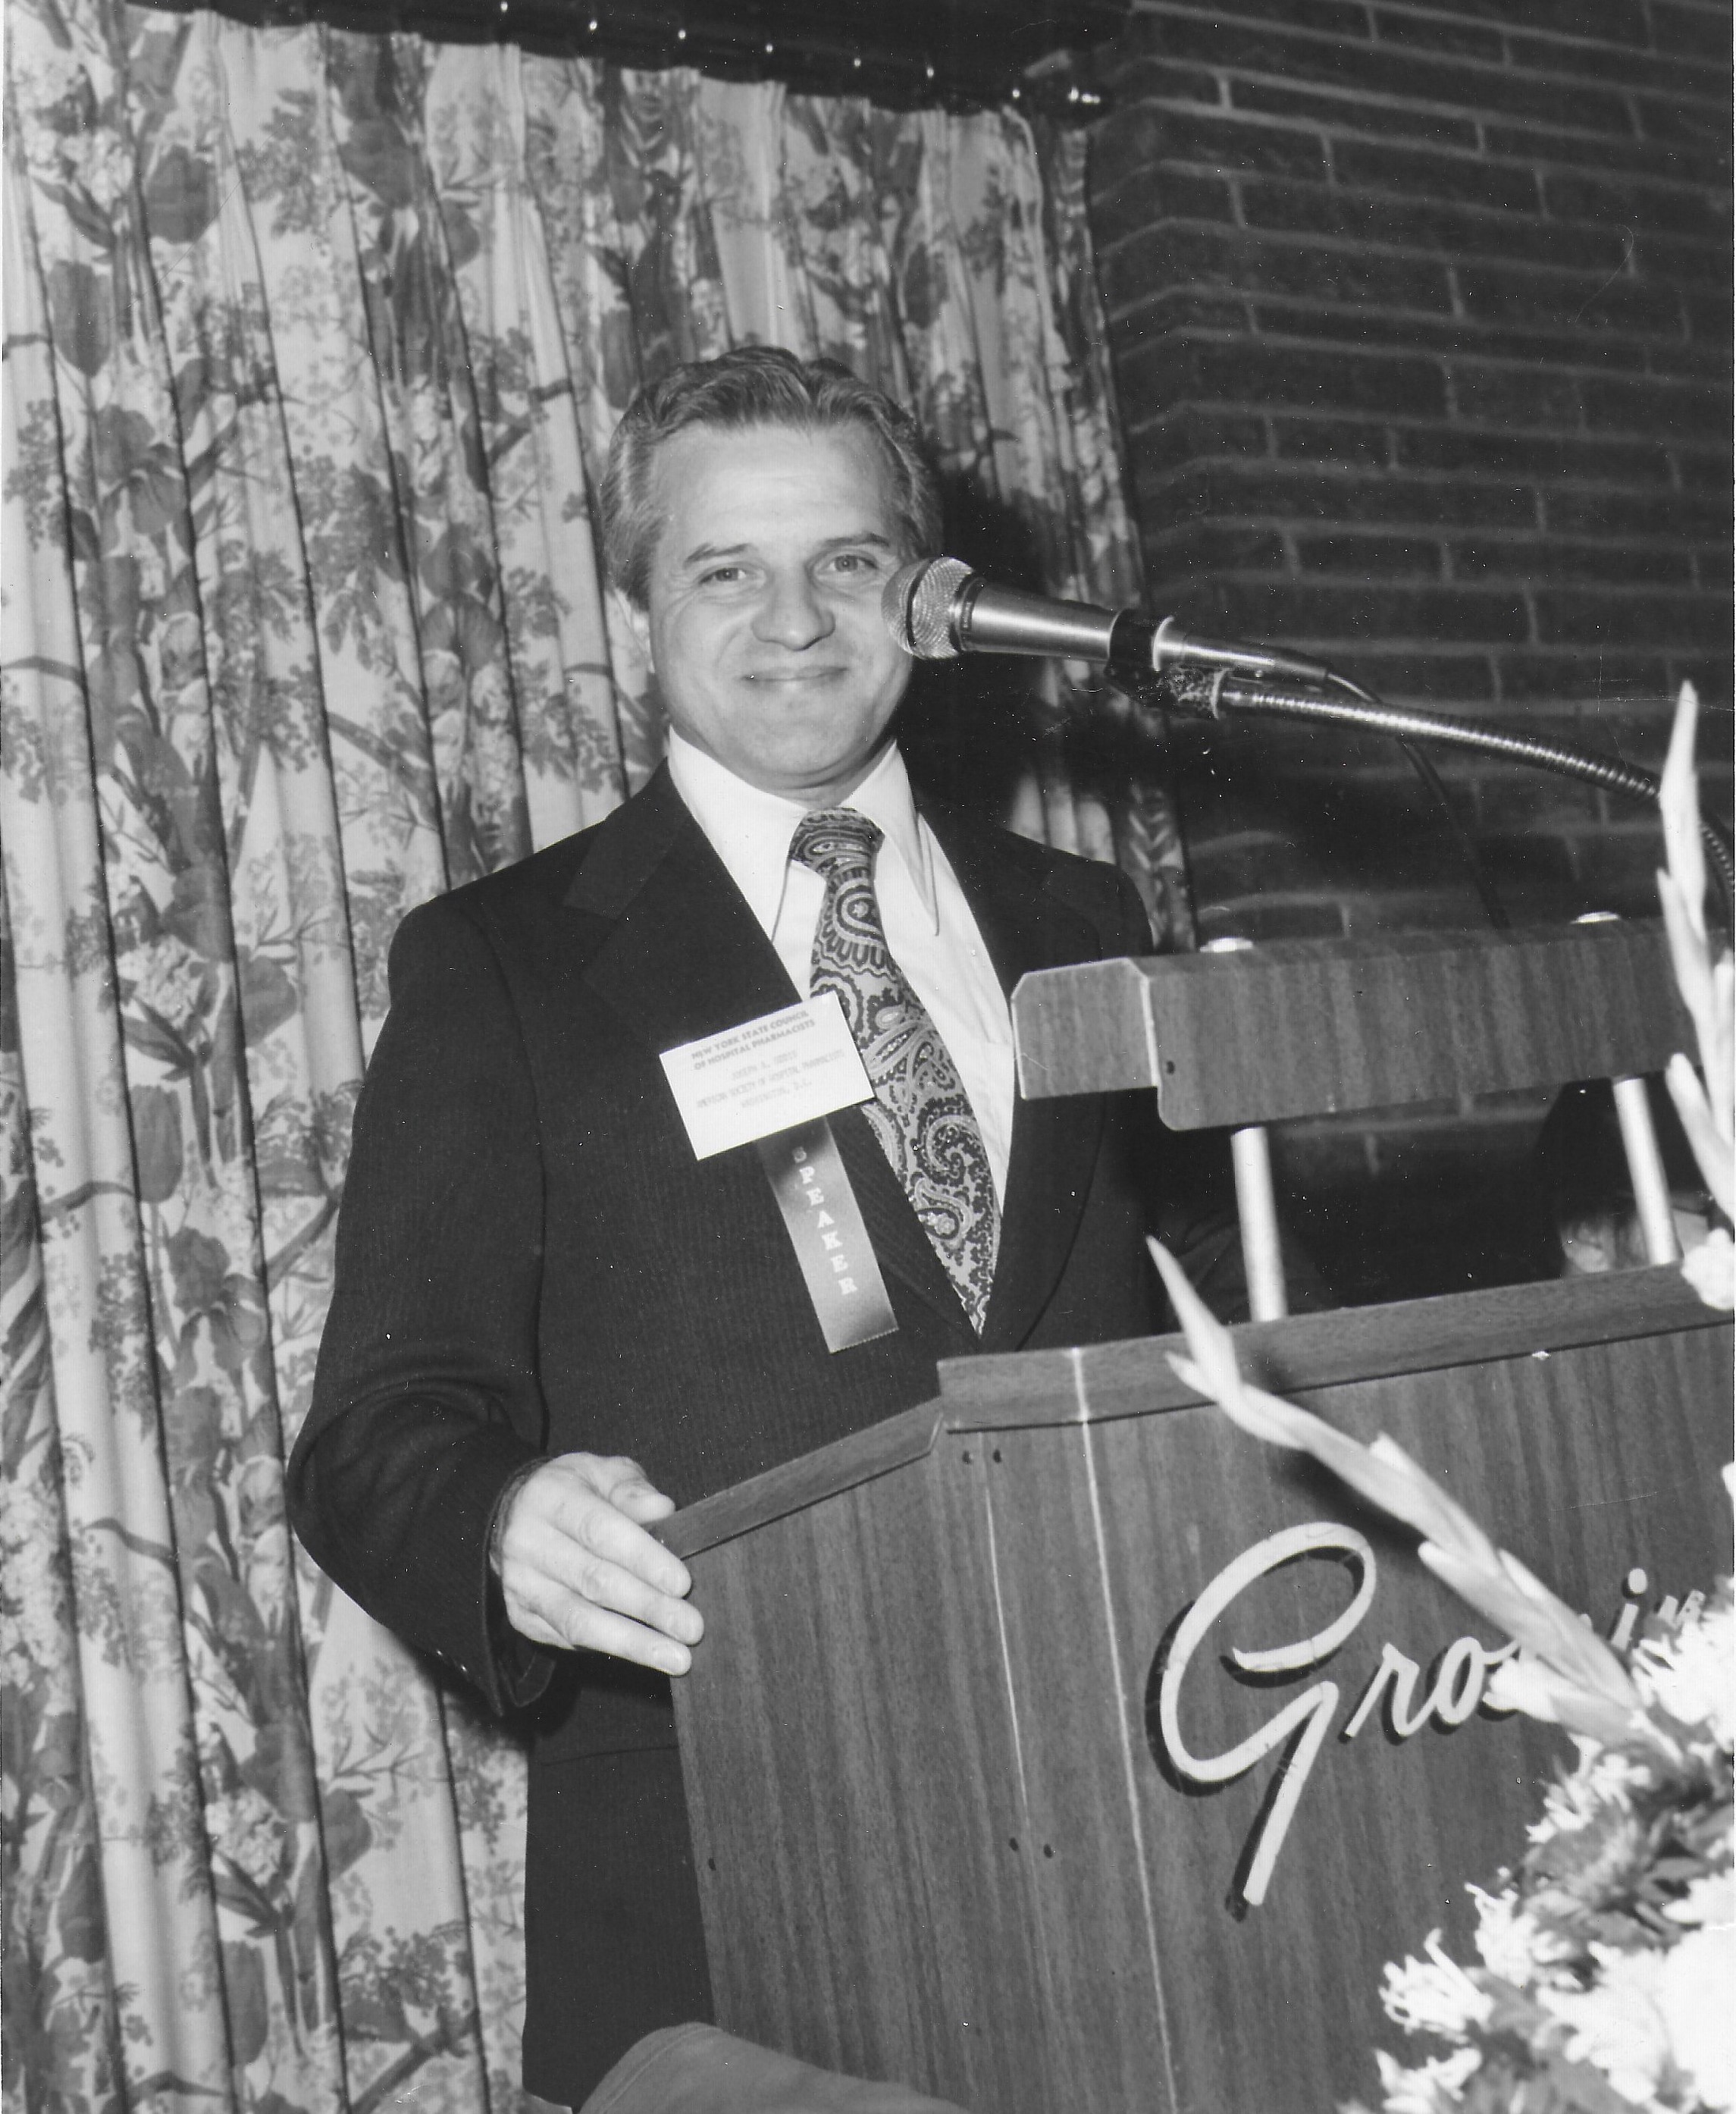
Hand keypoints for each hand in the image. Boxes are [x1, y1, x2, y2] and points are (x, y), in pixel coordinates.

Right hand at [493, 1453, 702, 1674]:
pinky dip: (612, 1650)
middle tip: (691, 1628)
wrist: (513, 1516)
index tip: (682, 1584)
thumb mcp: (601, 1473)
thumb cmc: (575, 1493)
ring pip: (579, 1621)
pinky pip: (569, 1639)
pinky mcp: (522, 1617)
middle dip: (648, 1607)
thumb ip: (632, 1489)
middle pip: (593, 1581)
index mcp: (550, 1498)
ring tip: (677, 1658)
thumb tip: (663, 1510)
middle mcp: (528, 1543)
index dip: (643, 1559)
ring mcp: (521, 1585)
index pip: (600, 1531)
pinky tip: (647, 1656)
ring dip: (633, 1642)